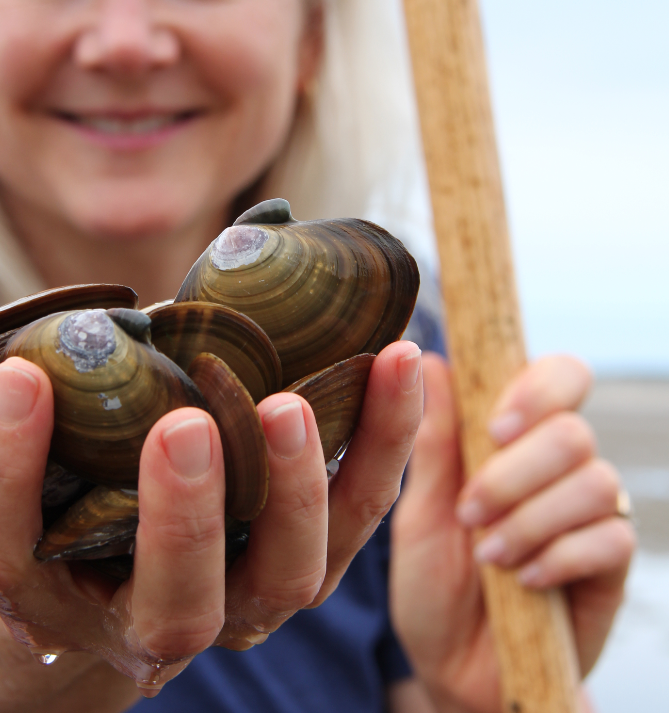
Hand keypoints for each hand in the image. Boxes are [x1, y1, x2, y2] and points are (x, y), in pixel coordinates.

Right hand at [0, 341, 422, 695]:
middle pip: (173, 601)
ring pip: (286, 575)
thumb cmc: (45, 496)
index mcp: (47, 593)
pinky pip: (358, 510)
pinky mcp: (309, 553)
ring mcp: (242, 597)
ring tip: (293, 401)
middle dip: (178, 519)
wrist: (110, 549)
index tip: (15, 379)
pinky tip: (402, 360)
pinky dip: (384, 442)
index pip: (5, 552)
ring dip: (299, 489)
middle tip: (181, 425)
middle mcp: (149, 620)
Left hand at [392, 353, 634, 712]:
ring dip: (531, 519)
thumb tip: (431, 360)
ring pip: (595, 481)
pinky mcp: (611, 564)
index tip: (495, 427)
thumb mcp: (419, 510)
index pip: (559, 377)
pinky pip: (611, 538)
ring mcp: (590, 513)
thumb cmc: (433, 582)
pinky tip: (523, 579)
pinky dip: (558, 557)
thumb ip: (435, 441)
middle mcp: (559, 466)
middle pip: (574, 430)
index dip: (538, 389)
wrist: (453, 670)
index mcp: (515, 438)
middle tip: (471, 511)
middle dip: (516, 473)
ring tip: (488, 554)